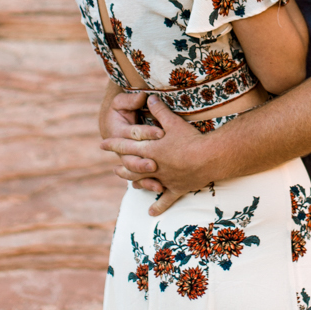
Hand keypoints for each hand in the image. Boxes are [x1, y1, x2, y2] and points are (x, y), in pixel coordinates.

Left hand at [100, 98, 216, 217]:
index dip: (114, 145)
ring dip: (136, 182)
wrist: (208, 158)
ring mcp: (165, 179)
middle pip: (132, 167)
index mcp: (150, 150)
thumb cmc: (190, 139)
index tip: (102, 144)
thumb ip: (159, 110)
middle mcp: (154, 166)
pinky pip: (166, 199)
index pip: (126, 146)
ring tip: (130, 183)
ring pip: (145, 182)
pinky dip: (159, 206)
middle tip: (114, 169)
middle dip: (122, 167)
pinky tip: (151, 212)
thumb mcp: (173, 121)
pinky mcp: (177, 188)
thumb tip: (149, 97)